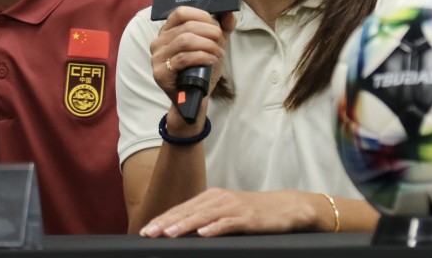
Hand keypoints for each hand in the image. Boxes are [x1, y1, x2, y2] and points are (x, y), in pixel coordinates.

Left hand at [139, 188, 321, 236]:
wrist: (286, 207)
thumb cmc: (253, 213)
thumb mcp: (227, 212)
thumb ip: (206, 218)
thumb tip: (182, 231)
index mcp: (212, 197)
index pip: (182, 208)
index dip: (163, 218)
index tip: (146, 230)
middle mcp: (219, 199)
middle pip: (188, 211)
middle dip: (166, 222)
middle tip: (148, 233)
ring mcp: (234, 207)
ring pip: (204, 216)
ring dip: (185, 225)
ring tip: (169, 233)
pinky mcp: (248, 217)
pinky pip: (229, 223)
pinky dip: (215, 228)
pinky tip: (204, 234)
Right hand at [150, 7, 235, 102]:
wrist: (194, 99)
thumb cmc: (200, 70)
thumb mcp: (213, 46)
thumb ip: (222, 30)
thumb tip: (230, 14)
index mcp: (168, 31)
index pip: (181, 13)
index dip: (201, 16)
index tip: (216, 26)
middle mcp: (159, 41)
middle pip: (186, 26)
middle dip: (209, 32)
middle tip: (221, 42)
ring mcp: (158, 57)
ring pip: (184, 40)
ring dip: (207, 45)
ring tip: (218, 53)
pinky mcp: (160, 73)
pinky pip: (183, 58)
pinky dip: (202, 57)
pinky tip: (211, 60)